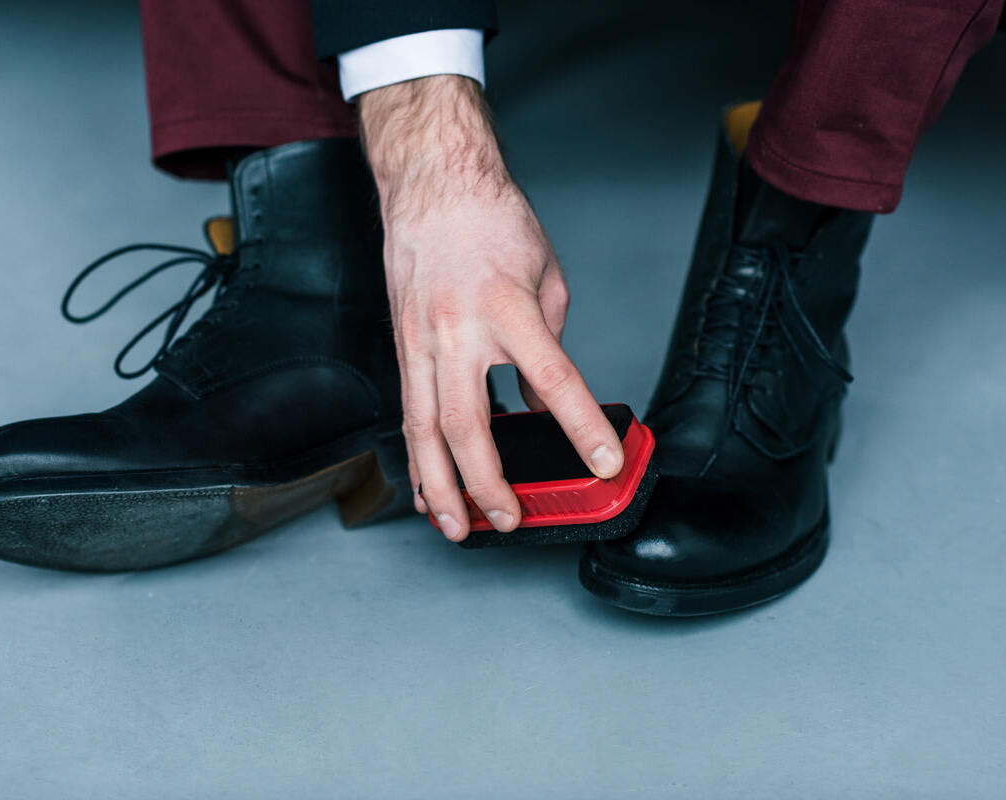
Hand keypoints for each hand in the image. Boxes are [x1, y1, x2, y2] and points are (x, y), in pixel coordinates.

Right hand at [358, 76, 623, 542]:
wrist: (432, 184)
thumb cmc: (490, 220)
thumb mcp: (544, 277)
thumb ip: (549, 344)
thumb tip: (544, 400)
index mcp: (506, 307)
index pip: (550, 379)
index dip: (579, 427)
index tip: (603, 463)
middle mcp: (456, 330)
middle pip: (468, 425)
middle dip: (488, 483)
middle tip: (512, 518)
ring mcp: (421, 341)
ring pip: (424, 431)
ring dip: (440, 487)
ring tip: (459, 527)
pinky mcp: (402, 347)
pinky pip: (409, 414)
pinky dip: (418, 458)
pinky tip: (427, 488)